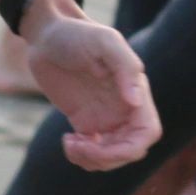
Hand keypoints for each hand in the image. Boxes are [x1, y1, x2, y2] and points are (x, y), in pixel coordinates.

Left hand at [23, 0, 161, 168]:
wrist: (47, 36)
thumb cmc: (77, 34)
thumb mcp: (104, 42)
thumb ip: (125, 68)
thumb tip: (135, 102)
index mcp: (135, 92)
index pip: (148, 132)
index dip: (131, 147)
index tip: (99, 142)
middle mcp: (124, 108)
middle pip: (130, 150)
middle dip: (105, 157)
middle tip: (76, 144)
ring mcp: (105, 117)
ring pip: (111, 156)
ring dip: (92, 160)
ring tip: (70, 143)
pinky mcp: (85, 121)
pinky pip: (92, 151)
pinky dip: (81, 155)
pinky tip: (68, 141)